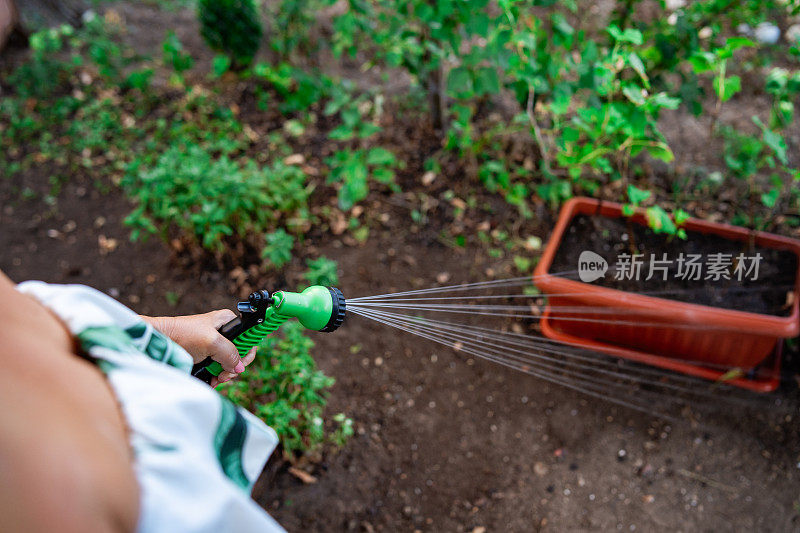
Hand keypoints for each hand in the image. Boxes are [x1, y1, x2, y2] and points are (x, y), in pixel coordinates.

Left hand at [141, 310, 256, 386]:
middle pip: (240, 353)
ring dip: (224, 374)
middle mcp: (224, 332)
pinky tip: (211, 379)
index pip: (249, 338)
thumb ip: (230, 353)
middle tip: (224, 374)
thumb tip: (239, 368)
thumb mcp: (212, 342)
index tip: (240, 364)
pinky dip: (216, 376)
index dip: (247, 352)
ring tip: (215, 378)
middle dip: (234, 367)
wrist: (160, 342)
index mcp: (228, 321)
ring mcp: (215, 345)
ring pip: (230, 363)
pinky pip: (218, 368)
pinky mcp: (206, 356)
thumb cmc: (183, 334)